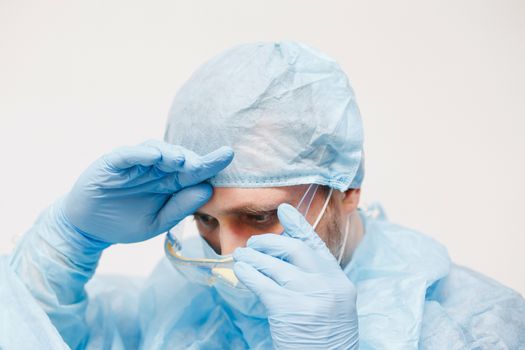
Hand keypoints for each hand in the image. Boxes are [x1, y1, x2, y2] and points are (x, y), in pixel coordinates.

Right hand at [63, 139, 232, 243]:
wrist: (91, 228)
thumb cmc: (126, 222)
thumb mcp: (158, 221)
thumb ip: (180, 207)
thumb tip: (208, 189)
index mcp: (169, 184)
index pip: (194, 171)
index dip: (211, 162)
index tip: (229, 155)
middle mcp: (155, 170)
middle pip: (179, 157)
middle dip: (194, 159)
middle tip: (205, 164)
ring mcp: (135, 164)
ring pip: (157, 150)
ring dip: (171, 153)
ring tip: (183, 161)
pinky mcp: (114, 163)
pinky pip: (129, 154)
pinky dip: (142, 153)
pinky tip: (156, 156)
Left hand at [233, 203, 358, 349]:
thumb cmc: (324, 339)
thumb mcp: (331, 304)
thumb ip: (315, 279)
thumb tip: (283, 257)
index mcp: (339, 282)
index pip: (317, 246)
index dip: (299, 225)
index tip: (285, 210)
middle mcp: (328, 285)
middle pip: (295, 249)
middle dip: (270, 242)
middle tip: (253, 244)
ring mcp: (311, 296)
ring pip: (276, 265)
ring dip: (253, 257)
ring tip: (240, 255)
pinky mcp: (290, 310)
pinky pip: (263, 284)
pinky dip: (249, 274)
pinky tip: (240, 270)